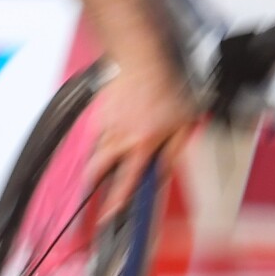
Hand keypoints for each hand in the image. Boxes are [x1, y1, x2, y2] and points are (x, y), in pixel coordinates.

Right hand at [86, 58, 195, 222]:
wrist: (144, 59)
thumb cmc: (167, 87)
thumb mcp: (183, 124)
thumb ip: (173, 152)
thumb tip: (162, 171)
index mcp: (142, 144)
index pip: (126, 183)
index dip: (115, 204)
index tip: (107, 217)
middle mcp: (121, 137)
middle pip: (97, 170)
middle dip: (92, 185)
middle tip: (91, 193)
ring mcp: (107, 123)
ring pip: (95, 151)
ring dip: (97, 162)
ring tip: (99, 167)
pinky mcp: (99, 111)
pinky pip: (95, 133)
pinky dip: (98, 140)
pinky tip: (106, 138)